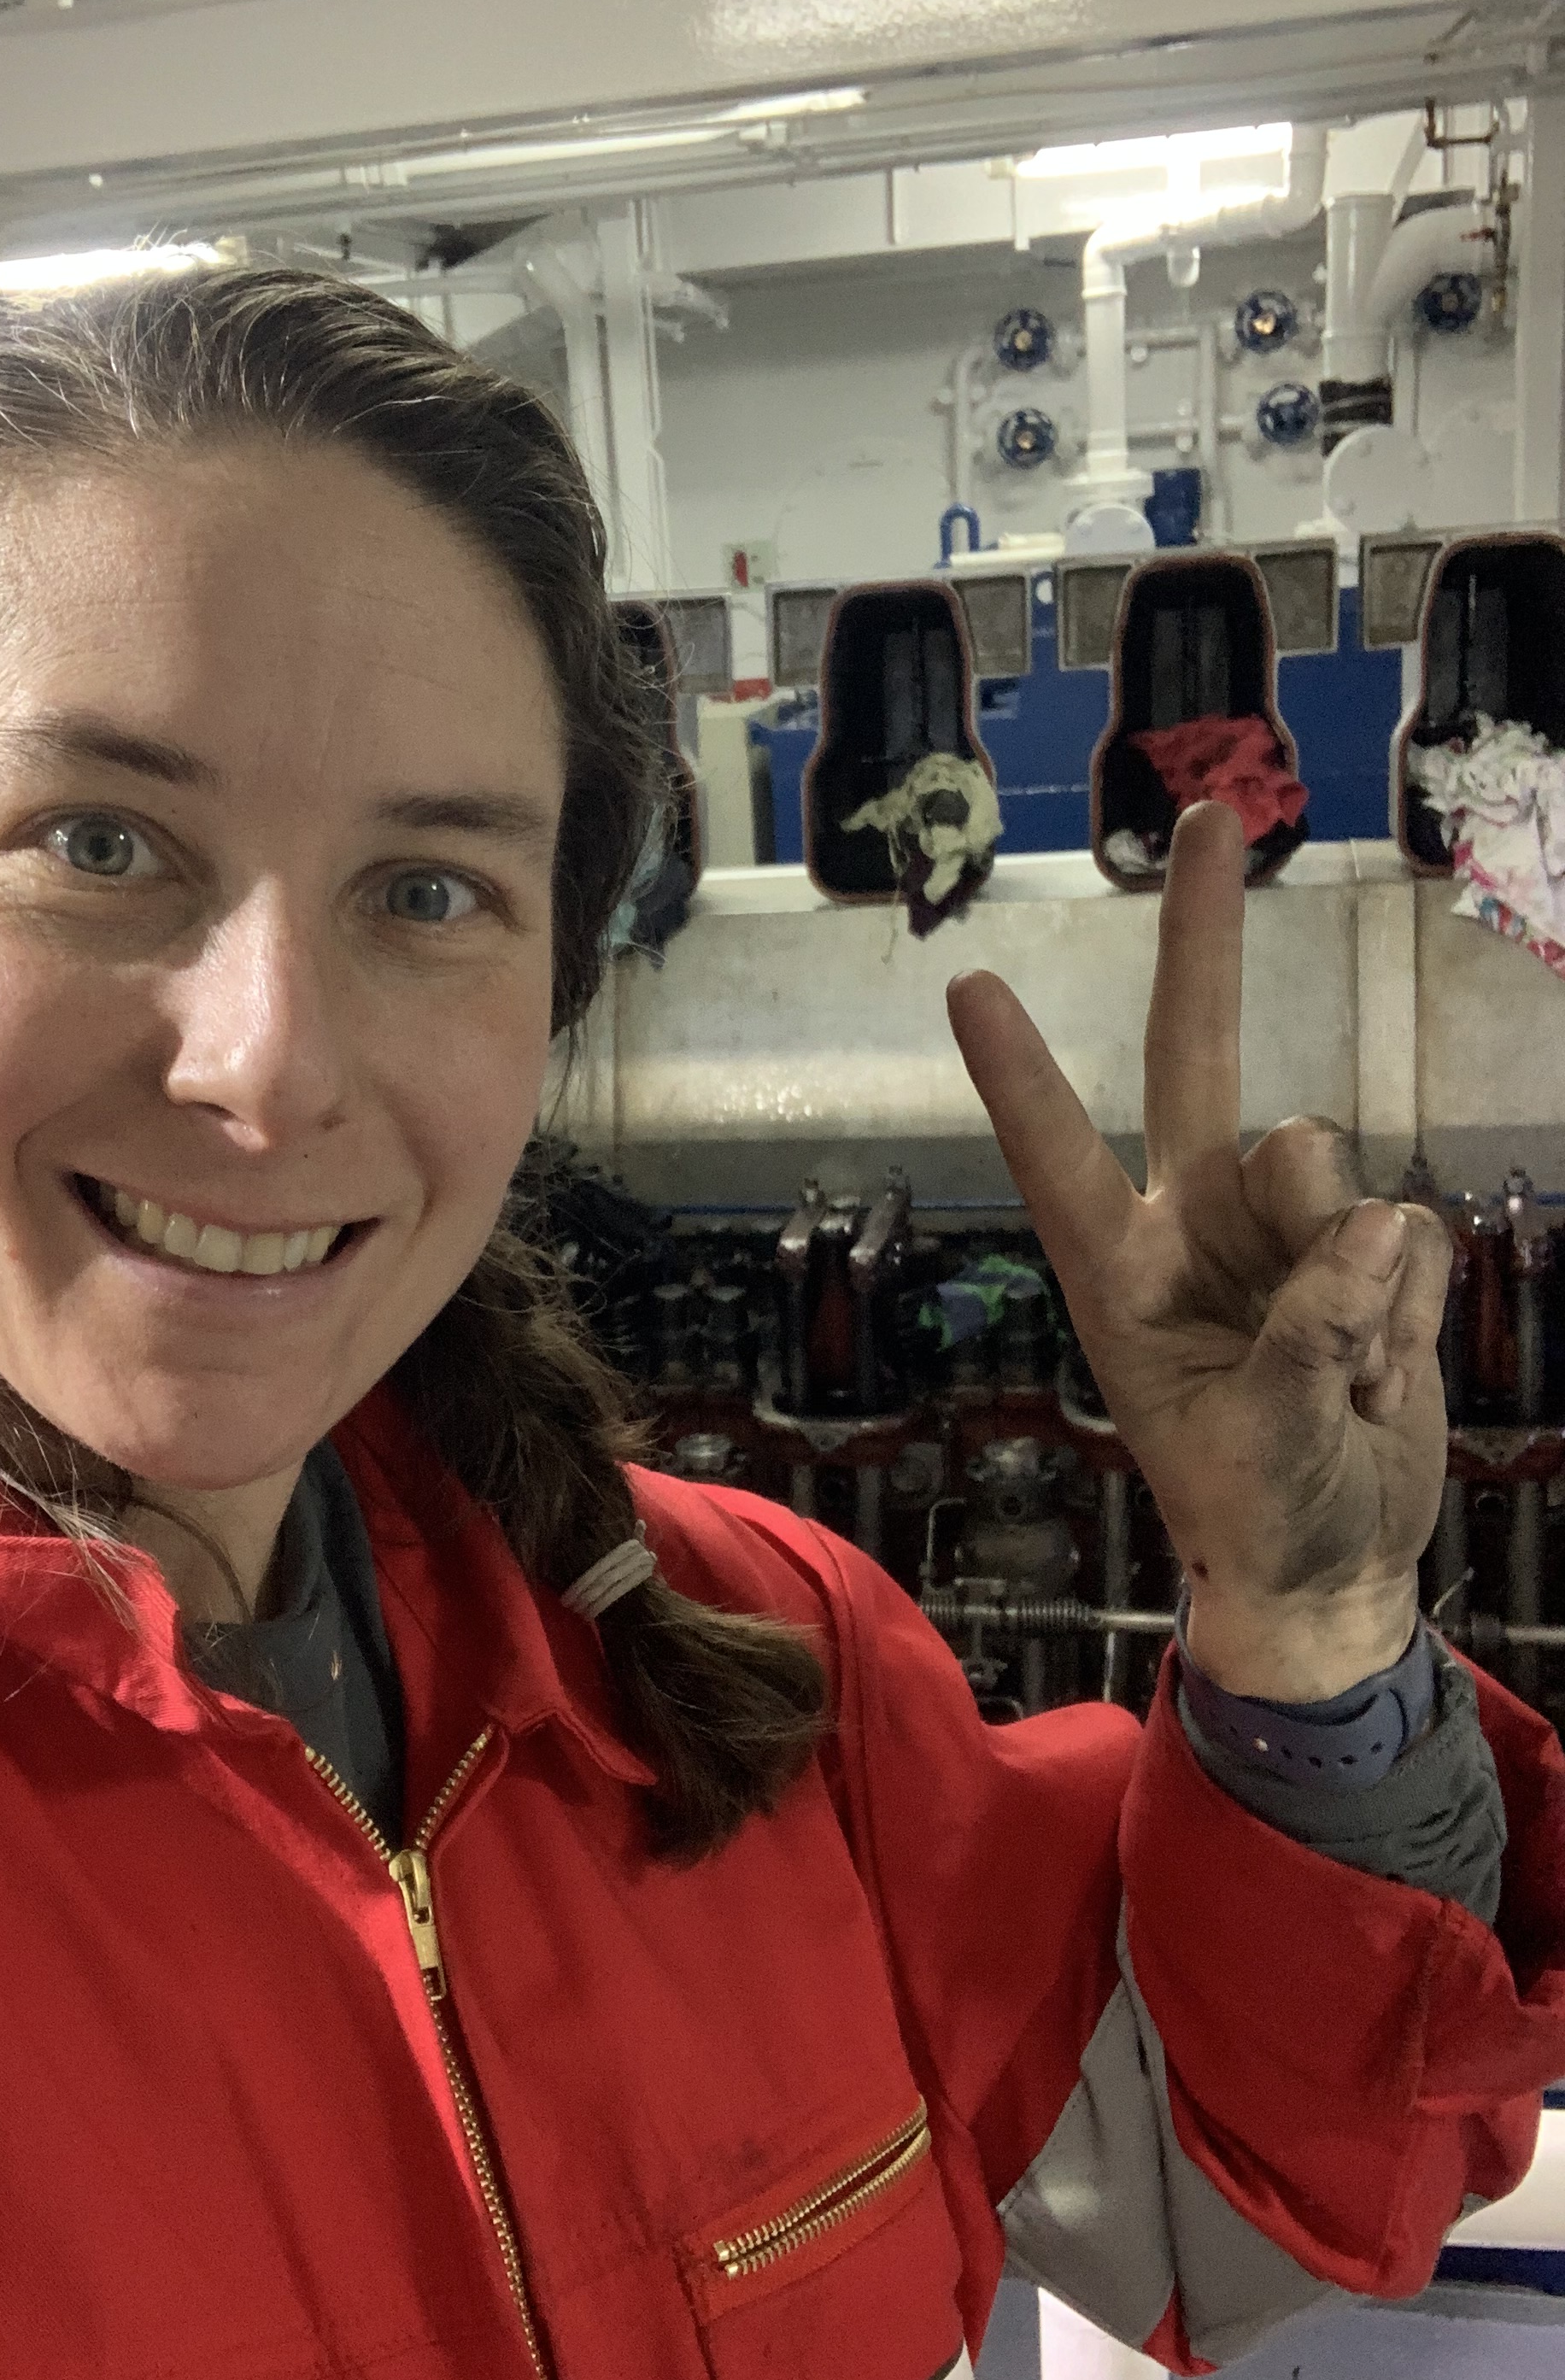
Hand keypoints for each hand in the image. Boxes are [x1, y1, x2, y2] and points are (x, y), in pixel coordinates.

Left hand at [945, 803, 1450, 1703]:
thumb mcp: (1256, 1446)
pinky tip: (1377, 1377)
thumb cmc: (1253, 1510)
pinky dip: (1406, 1313)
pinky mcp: (1367, 1248)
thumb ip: (1307, 1338)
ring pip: (1321, 1163)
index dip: (1021, 1076)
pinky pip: (1404, 1233)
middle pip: (1195, 1056)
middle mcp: (1191, 1224)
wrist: (1332, 1563)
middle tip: (1204, 816)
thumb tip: (1366, 1228)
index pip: (1060, 1159)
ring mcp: (1282, 1229)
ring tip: (1335, 1383)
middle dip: (1200, 938)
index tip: (973, 985)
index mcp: (1119, 1275)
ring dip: (1347, 1278)